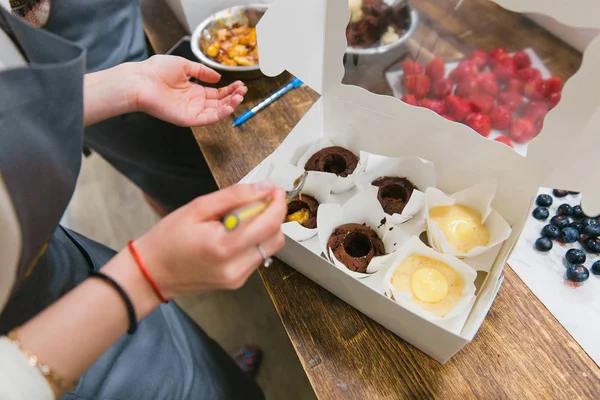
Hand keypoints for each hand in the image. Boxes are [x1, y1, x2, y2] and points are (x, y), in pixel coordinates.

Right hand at [133, 182, 286, 297]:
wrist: (151, 273)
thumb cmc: (167, 239)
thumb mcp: (197, 208)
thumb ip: (234, 196)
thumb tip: (264, 188)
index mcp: (225, 247)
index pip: (269, 223)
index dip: (277, 203)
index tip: (273, 190)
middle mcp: (236, 267)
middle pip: (276, 237)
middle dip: (272, 216)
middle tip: (255, 202)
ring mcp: (238, 278)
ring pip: (270, 248)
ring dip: (263, 229)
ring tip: (239, 219)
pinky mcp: (236, 282)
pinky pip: (257, 257)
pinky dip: (253, 241)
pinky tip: (233, 234)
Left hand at [135, 55, 247, 126]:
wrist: (140, 80)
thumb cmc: (156, 70)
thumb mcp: (184, 65)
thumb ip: (201, 71)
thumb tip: (218, 77)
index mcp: (193, 91)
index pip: (216, 93)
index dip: (229, 89)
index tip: (239, 84)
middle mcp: (194, 103)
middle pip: (219, 103)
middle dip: (233, 97)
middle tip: (243, 90)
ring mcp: (192, 112)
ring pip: (217, 112)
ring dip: (230, 105)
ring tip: (240, 96)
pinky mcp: (188, 119)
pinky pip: (208, 119)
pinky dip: (221, 114)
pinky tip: (230, 106)